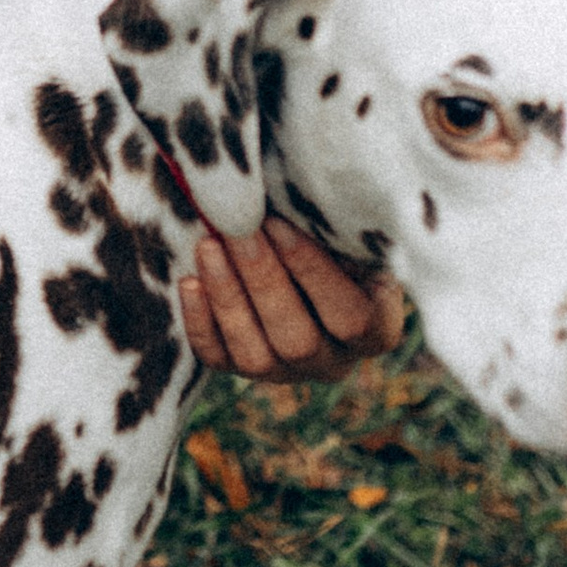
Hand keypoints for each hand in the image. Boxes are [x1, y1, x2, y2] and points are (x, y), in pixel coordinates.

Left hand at [178, 219, 406, 384]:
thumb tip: (307, 194)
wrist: (306, 253)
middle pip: (299, 340)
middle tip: (236, 231)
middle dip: (263, 280)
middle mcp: (334, 362)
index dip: (313, 274)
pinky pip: (219, 359)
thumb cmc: (337, 235)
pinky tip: (188, 282)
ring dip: (228, 298)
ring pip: (256, 356)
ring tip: (208, 246)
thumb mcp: (353, 232)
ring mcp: (288, 372)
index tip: (278, 224)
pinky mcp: (245, 370)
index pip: (351, 318)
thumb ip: (340, 227)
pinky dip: (200, 323)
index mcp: (378, 332)